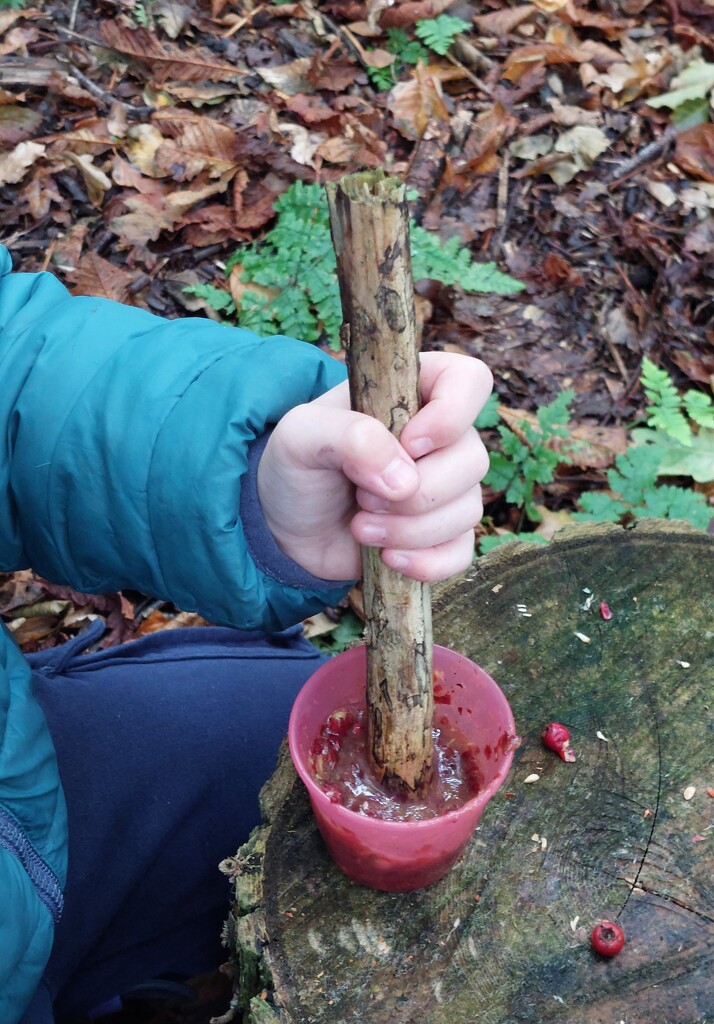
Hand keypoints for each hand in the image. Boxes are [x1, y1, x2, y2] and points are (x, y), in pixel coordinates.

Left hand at [256, 352, 491, 582]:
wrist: (286, 527)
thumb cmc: (296, 467)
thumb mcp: (301, 436)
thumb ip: (349, 437)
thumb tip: (404, 480)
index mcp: (413, 392)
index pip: (470, 382)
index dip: (452, 415)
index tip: (410, 445)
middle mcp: (441, 438)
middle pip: (473, 459)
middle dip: (417, 493)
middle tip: (362, 499)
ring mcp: (447, 489)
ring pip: (468, 511)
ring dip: (410, 530)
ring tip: (360, 528)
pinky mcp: (442, 535)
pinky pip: (461, 552)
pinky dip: (426, 563)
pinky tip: (387, 559)